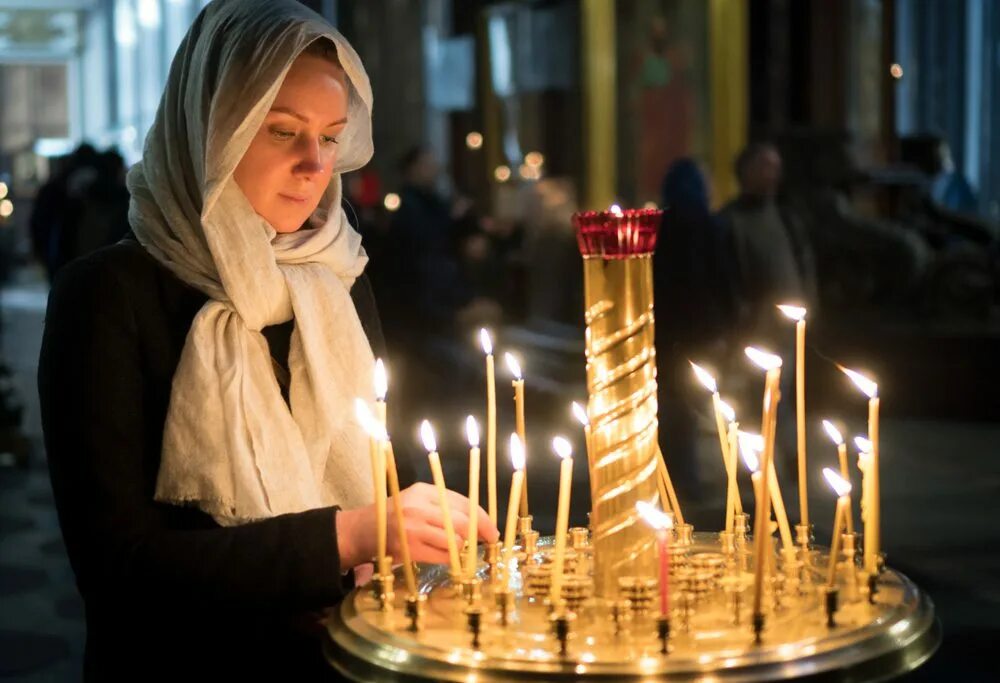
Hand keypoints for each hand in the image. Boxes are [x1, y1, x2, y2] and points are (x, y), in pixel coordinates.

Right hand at [336, 482, 498, 568]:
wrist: (363, 531)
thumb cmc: (396, 515)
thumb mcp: (418, 500)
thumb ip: (444, 506)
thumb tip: (478, 522)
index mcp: (425, 490)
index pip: (464, 502)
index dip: (482, 517)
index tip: (492, 530)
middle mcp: (419, 507)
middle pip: (462, 521)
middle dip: (480, 533)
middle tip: (488, 541)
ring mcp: (413, 528)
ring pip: (455, 540)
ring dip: (463, 548)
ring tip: (461, 549)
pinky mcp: (409, 549)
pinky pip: (443, 556)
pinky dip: (451, 559)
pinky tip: (450, 558)